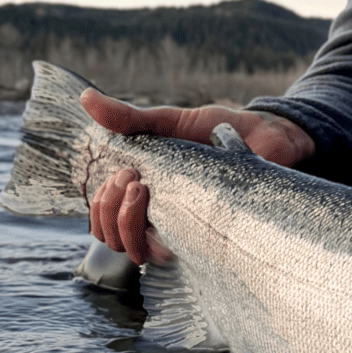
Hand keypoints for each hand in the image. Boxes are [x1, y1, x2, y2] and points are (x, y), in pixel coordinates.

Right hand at [81, 90, 315, 264]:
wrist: (266, 135)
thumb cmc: (218, 131)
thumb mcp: (170, 121)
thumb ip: (130, 118)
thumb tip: (86, 99)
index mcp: (146, 197)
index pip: (104, 223)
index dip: (101, 206)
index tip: (124, 172)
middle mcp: (162, 220)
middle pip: (115, 241)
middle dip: (110, 210)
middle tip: (134, 178)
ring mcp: (185, 232)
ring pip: (139, 252)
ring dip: (128, 222)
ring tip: (144, 188)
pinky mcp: (211, 238)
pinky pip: (177, 253)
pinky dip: (161, 236)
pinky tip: (173, 209)